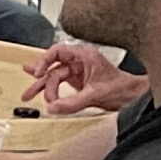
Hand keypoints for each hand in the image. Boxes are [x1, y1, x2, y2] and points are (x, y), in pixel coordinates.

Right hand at [23, 40, 145, 116]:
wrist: (132, 97)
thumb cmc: (121, 88)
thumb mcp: (95, 95)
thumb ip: (72, 103)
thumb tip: (52, 108)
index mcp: (84, 56)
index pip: (57, 51)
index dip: (44, 61)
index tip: (37, 73)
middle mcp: (79, 62)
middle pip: (53, 67)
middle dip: (42, 80)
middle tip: (32, 91)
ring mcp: (77, 72)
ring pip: (53, 77)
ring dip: (41, 87)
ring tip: (28, 95)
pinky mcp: (77, 82)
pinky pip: (59, 85)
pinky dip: (49, 91)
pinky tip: (38, 92)